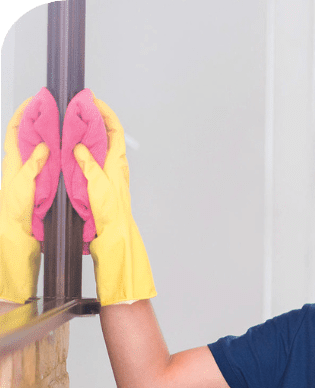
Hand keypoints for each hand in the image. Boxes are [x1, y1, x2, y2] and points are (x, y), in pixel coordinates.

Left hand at [0, 98, 49, 302]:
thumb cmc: (15, 211)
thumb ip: (33, 165)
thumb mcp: (22, 185)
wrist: (16, 234)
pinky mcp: (40, 185)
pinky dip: (57, 155)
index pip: (15, 129)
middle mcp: (21, 164)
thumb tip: (44, 146)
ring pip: (40, 149)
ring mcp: (31, 174)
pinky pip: (49, 164)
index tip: (34, 101)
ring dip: (49, 137)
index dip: (23, 113)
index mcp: (13, 161)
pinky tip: (66, 154)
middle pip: (29, 135)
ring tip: (62, 127)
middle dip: (39, 120)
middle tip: (53, 110)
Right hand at [73, 95, 155, 305]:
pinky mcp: (101, 181)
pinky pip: (92, 159)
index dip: (106, 112)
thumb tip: (79, 148)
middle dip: (94, 118)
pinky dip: (83, 149)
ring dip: (87, 132)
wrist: (115, 233)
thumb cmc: (111, 212)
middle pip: (106, 134)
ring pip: (99, 145)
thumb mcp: (98, 185)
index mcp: (117, 162)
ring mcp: (108, 172)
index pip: (115, 129)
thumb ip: (89, 164)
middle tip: (78, 107)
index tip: (93, 100)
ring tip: (73, 122)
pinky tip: (72, 148)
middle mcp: (114, 165)